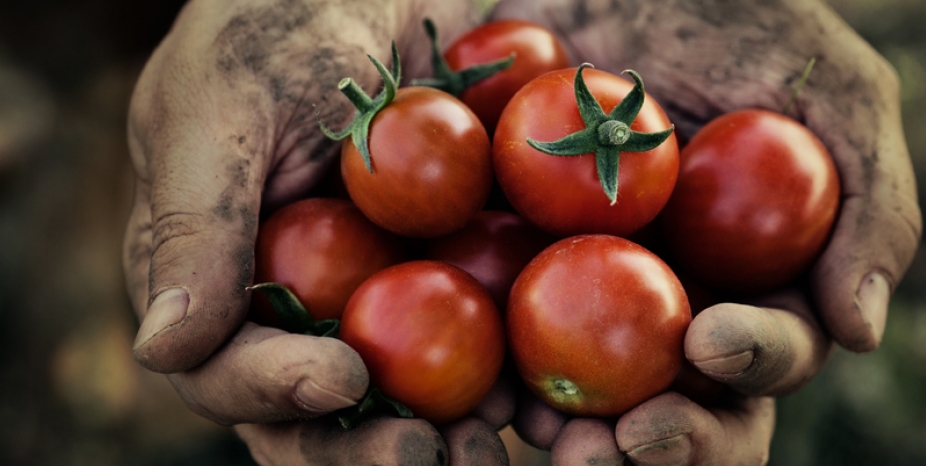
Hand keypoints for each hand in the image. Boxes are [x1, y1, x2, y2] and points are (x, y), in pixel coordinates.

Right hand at [122, 0, 510, 462]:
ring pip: (398, 402)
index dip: (273, 390)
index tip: (340, 377)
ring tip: (489, 445)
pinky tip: (544, 404)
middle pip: (314, 412)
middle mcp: (291, 308)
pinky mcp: (451, 283)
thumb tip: (163, 350)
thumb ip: (194, 226)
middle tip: (428, 456)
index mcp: (211, 280)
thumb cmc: (278, 25)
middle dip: (363, 448)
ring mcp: (375, 301)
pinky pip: (476, 350)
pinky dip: (507, 384)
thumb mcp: (223, 105)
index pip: (222, 369)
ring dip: (442, 437)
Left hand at [492, 0, 920, 462]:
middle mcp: (681, 299)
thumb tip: (860, 330)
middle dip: (666, 437)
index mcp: (760, 277)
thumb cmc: (741, 19)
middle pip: (685, 401)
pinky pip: (507, 336)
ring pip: (596, 395)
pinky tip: (488, 388)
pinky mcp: (518, 268)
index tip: (711, 339)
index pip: (769, 350)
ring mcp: (596, 292)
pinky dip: (498, 372)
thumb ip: (872, 205)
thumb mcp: (834, 91)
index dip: (751, 362)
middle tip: (625, 442)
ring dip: (578, 433)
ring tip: (548, 433)